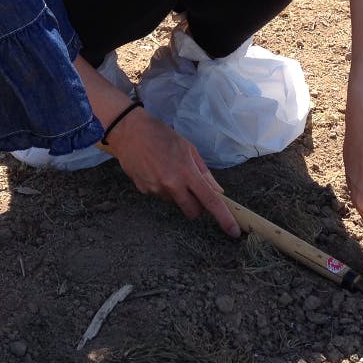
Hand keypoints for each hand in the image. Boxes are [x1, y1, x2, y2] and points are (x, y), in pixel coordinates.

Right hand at [106, 107, 241, 236]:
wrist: (129, 131)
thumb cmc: (161, 135)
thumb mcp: (188, 148)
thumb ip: (203, 172)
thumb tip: (217, 191)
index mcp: (187, 172)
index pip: (210, 200)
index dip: (224, 218)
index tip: (233, 231)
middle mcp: (171, 185)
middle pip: (193, 211)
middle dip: (197, 206)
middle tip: (193, 190)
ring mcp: (156, 190)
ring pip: (175, 203)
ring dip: (177, 194)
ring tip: (167, 171)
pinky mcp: (144, 191)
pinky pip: (160, 196)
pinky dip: (161, 188)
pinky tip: (154, 171)